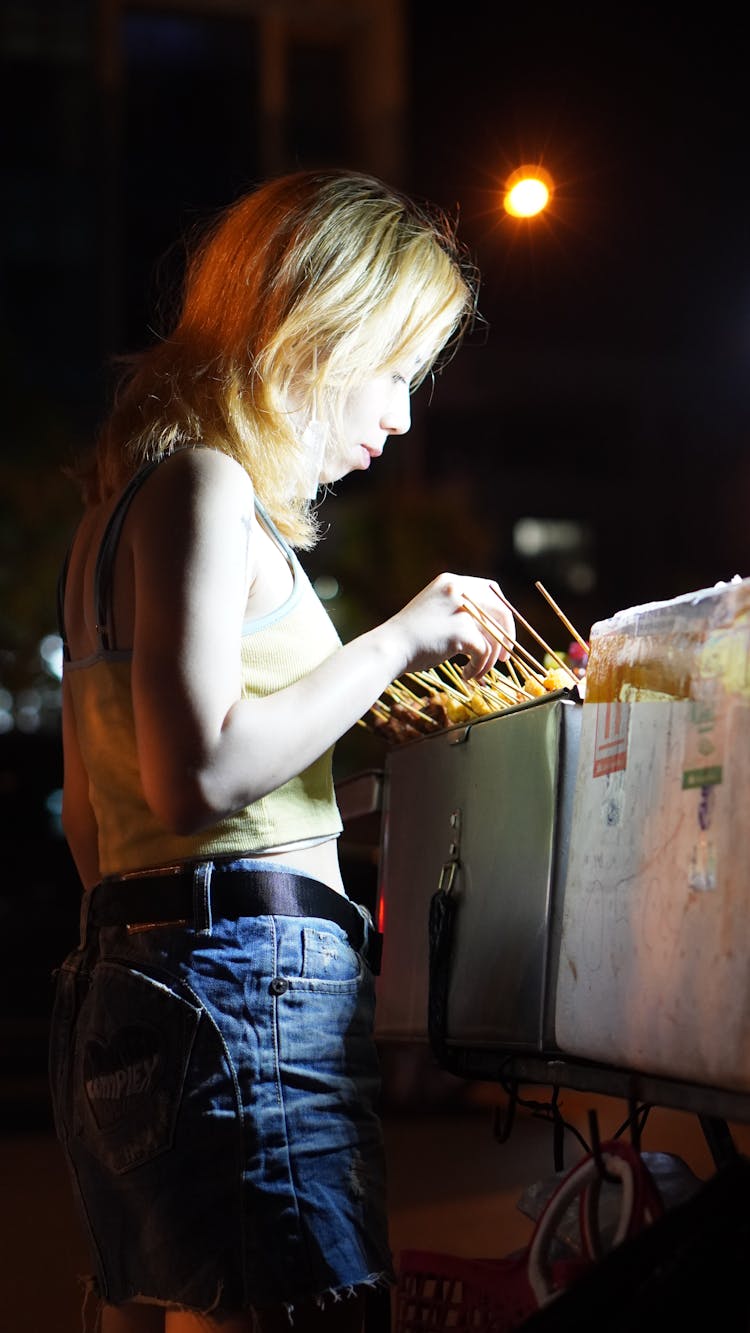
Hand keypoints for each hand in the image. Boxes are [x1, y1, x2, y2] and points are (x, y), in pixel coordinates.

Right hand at [387, 573, 515, 679]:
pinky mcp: (461, 631)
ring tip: (476, 672)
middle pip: (500, 610)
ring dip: (490, 659)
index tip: (502, 632)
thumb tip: (492, 627)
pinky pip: (484, 652)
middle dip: (506, 636)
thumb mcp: (435, 610)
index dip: (501, 612)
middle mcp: (457, 590)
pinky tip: (467, 675)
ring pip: (494, 636)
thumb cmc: (409, 637)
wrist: (388, 648)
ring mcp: (460, 610)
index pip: (491, 589)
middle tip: (505, 657)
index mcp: (450, 582)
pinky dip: (479, 667)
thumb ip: (460, 610)